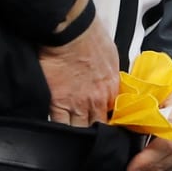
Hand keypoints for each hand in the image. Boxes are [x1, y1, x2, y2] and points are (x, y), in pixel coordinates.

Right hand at [38, 12, 119, 126]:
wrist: (71, 30)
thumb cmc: (90, 36)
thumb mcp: (111, 57)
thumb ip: (109, 77)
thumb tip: (107, 83)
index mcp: (111, 88)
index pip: (115, 116)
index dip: (108, 122)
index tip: (104, 125)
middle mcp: (97, 100)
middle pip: (98, 127)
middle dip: (94, 133)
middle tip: (90, 137)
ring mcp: (77, 104)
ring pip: (79, 131)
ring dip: (77, 135)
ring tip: (73, 139)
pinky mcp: (57, 103)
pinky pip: (58, 125)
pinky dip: (58, 132)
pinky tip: (58, 136)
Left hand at [127, 71, 171, 170]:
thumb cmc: (159, 81)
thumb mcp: (144, 92)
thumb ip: (135, 115)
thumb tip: (118, 138)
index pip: (170, 138)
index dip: (150, 158)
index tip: (133, 168)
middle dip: (156, 166)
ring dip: (168, 167)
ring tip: (149, 170)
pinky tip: (164, 162)